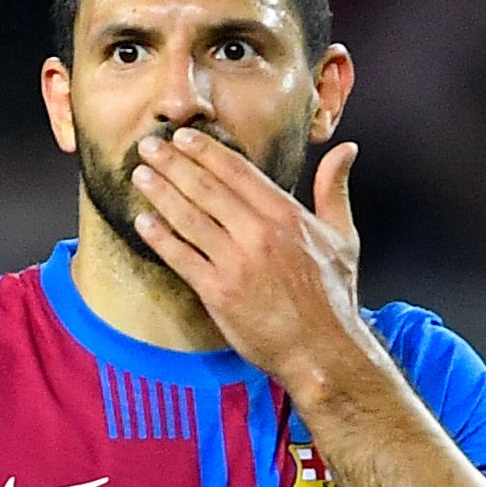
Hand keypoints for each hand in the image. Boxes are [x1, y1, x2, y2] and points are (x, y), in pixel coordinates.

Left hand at [130, 127, 368, 399]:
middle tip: (148, 146)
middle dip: (174, 164)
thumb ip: (334, 189)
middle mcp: (259, 233)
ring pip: (190, 218)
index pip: (238, 171)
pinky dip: (160, 237)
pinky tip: (142, 221)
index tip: (182, 136)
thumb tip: (346, 149)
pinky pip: (181, 257)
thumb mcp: (343, 236)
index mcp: (286, 215)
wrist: (322, 351)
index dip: (205, 151)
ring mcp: (237, 263)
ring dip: (161, 193)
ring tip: (139, 176)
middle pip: (207, 188)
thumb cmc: (334, 297)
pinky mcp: (218, 293)